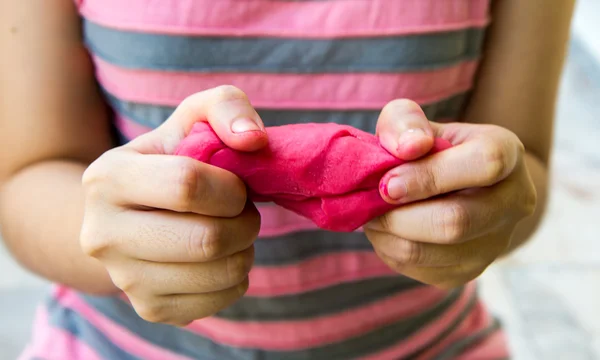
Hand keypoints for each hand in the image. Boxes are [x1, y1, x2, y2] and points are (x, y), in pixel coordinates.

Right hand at [80, 86, 267, 325]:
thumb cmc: (171, 160)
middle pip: (206, 240)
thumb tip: (253, 140)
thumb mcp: (191, 119)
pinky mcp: (149, 309)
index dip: (230, 187)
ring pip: (218, 273)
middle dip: (245, 222)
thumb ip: (225, 107)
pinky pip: (220, 300)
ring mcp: (124, 279)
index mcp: (107, 178)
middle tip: (242, 211)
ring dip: (246, 249)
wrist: (131, 214)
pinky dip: (238, 277)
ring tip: (233, 231)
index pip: (187, 185)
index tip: (235, 185)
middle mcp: (102, 235)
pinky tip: (221, 258)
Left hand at [366, 100, 536, 288]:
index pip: (484, 165)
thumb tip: (408, 147)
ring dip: (388, 235)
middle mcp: (513, 202)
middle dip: (399, 216)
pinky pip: (420, 269)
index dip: (429, 176)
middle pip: (455, 222)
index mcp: (507, 154)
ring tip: (371, 215)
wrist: (457, 186)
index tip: (387, 183)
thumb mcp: (416, 122)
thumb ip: (405, 122)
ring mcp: (496, 243)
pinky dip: (390, 250)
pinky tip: (386, 230)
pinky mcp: (470, 271)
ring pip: (432, 252)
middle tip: (369, 204)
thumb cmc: (431, 147)